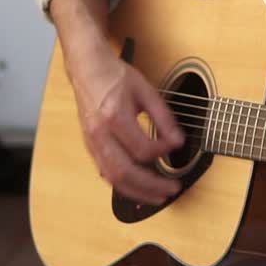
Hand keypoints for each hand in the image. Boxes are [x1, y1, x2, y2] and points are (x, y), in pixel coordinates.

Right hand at [68, 46, 184, 204]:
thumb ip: (163, 117)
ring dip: (136, 192)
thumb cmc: (116, 76)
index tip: (174, 147)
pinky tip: (137, 186)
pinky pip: (105, 172)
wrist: (87, 68)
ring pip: (112, 178)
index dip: (162, 152)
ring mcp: (91, 142)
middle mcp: (99, 133)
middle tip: (171, 189)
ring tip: (157, 196)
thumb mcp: (146, 91)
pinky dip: (122, 184)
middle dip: (150, 186)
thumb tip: (178, 142)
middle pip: (125, 172)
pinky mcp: (89, 146)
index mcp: (114, 116)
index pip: (142, 149)